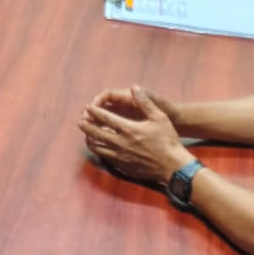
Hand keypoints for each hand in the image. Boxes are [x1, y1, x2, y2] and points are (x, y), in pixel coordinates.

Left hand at [78, 86, 193, 184]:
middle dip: (86, 126)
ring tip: (87, 135)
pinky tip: (100, 149)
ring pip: (97, 148)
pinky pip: (105, 158)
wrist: (172, 166)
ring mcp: (120, 156)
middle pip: (95, 133)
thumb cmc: (168, 141)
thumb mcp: (159, 118)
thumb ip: (145, 102)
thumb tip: (135, 88)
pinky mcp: (122, 167)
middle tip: (81, 121)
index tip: (88, 107)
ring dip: (90, 140)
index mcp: (128, 129)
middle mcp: (120, 143)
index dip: (94, 111)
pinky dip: (99, 151)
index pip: (104, 118)